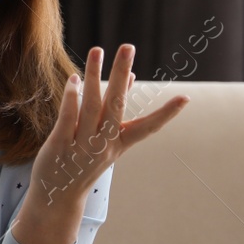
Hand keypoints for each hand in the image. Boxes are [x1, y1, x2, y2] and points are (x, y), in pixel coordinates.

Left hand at [29, 44, 188, 210]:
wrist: (57, 196)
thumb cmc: (83, 162)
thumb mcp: (104, 140)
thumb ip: (115, 109)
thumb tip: (129, 77)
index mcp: (119, 144)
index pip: (148, 128)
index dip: (166, 114)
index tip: (186, 98)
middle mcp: (104, 144)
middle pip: (116, 105)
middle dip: (121, 74)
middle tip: (128, 46)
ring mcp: (82, 145)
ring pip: (91, 105)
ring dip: (93, 75)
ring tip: (97, 50)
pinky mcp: (60, 145)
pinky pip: (67, 117)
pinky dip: (71, 97)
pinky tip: (74, 78)